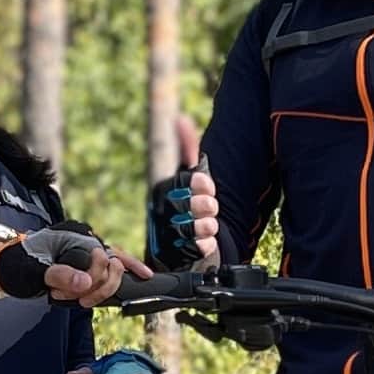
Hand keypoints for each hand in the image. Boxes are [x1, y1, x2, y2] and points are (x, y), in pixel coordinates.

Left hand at [0, 226, 126, 305]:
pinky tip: (133, 280)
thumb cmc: (15, 264)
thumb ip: (59, 275)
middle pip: (113, 264)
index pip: (101, 259)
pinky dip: (119, 276)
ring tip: (77, 299)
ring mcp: (86, 251)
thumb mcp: (32, 271)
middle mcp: (84, 239)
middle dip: (96, 287)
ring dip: (100, 290)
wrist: (3, 266)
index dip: (92, 281)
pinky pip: (110, 268)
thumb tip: (86, 282)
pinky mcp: (85, 262)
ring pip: (115, 267)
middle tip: (71, 298)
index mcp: (73, 235)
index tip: (67, 294)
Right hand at [146, 111, 218, 268]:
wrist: (184, 240)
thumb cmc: (187, 201)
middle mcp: (162, 212)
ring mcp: (168, 234)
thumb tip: (180, 119)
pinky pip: (198, 248)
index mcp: (163, 190)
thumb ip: (186, 147)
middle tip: (210, 205)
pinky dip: (206, 243)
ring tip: (209, 223)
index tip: (208, 185)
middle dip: (207, 204)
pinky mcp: (177, 254)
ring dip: (208, 224)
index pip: (183, 182)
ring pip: (195, 227)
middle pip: (190, 204)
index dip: (201, 183)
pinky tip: (206, 240)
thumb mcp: (188, 173)